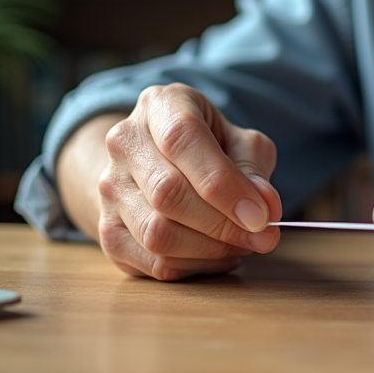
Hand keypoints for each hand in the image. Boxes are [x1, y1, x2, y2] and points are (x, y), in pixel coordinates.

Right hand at [95, 84, 281, 279]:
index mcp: (160, 105)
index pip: (182, 139)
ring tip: (242, 244)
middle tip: (263, 237)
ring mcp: (110, 188)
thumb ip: (254, 169)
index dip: (223, 183)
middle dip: (223, 224)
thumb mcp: (240, 142)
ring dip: (211, 249)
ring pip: (157, 234)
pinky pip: (153, 262)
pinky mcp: (108, 231)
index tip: (260, 215)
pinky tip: (218, 255)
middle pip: (167, 193)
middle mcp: (125, 142)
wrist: (156, 162)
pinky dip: (195, 267)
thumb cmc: (209, 148)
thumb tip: (265, 208)